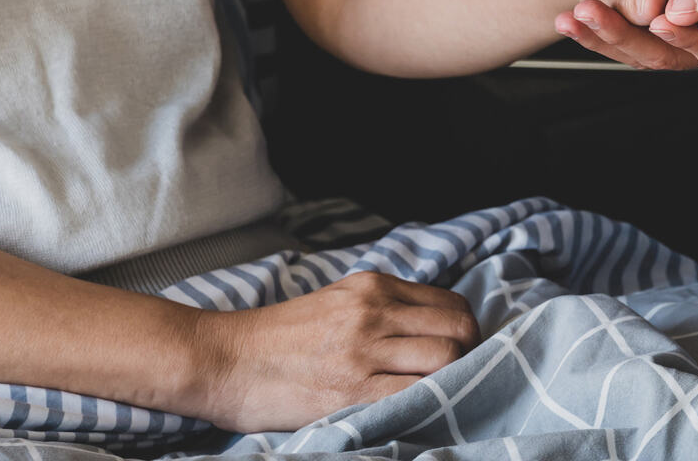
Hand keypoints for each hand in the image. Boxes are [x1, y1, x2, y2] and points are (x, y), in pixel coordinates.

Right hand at [189, 271, 479, 432]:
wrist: (226, 359)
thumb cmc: (279, 337)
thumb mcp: (335, 300)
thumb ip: (380, 307)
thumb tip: (427, 327)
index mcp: (373, 286)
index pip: (450, 301)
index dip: (466, 329)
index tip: (463, 351)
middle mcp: (374, 310)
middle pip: (458, 327)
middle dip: (471, 353)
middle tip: (460, 375)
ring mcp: (364, 348)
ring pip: (446, 357)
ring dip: (453, 379)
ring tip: (439, 394)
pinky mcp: (352, 388)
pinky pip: (416, 393)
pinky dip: (429, 402)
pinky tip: (419, 410)